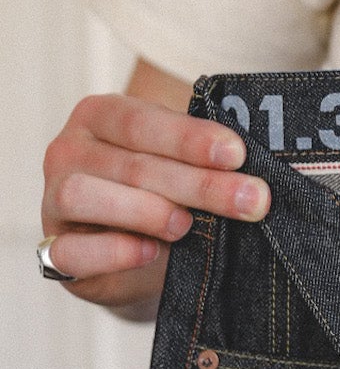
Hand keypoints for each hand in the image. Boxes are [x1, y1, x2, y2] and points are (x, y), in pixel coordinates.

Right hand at [42, 90, 270, 314]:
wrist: (132, 253)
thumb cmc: (163, 194)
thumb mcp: (182, 167)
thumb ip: (205, 162)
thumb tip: (257, 176)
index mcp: (101, 115)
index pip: (142, 120)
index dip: (190, 138)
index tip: (238, 154)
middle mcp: (69, 150)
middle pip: (131, 164)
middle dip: (198, 184)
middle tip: (250, 201)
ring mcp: (53, 199)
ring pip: (84, 195)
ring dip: (146, 210)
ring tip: (187, 225)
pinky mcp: (53, 249)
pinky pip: (68, 251)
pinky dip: (112, 251)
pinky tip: (149, 251)